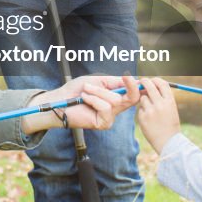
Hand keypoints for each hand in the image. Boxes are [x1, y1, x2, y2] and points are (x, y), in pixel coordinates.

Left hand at [23, 74, 140, 134]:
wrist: (62, 99)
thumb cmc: (77, 90)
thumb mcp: (98, 81)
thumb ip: (116, 81)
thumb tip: (134, 79)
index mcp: (116, 97)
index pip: (134, 94)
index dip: (139, 87)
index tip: (140, 78)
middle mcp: (115, 108)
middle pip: (131, 98)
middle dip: (124, 86)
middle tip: (117, 79)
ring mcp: (110, 117)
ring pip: (114, 100)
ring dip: (97, 92)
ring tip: (85, 92)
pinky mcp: (103, 123)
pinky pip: (105, 108)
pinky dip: (94, 100)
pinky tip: (85, 100)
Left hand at [136, 78, 180, 153]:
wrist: (169, 143)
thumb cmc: (170, 125)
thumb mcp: (171, 109)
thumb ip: (163, 98)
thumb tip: (152, 84)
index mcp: (170, 102)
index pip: (161, 83)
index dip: (155, 80)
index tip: (151, 80)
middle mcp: (160, 105)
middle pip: (148, 85)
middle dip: (144, 82)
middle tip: (141, 82)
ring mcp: (150, 111)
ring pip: (142, 97)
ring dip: (144, 100)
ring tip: (151, 111)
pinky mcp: (142, 117)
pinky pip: (140, 108)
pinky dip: (142, 111)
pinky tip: (149, 120)